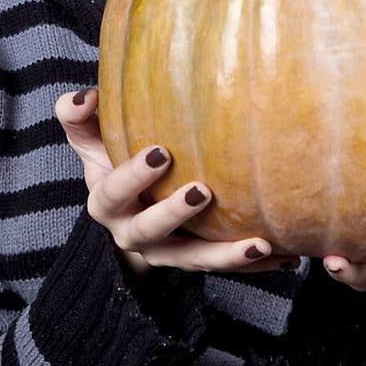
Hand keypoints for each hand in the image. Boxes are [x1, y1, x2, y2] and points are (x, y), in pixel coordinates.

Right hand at [54, 87, 298, 275]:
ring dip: (227, 256)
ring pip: (194, 260)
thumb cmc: (113, 161)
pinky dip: (256, 266)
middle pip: (152, 231)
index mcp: (107, 203)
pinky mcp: (194, 262)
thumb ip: (78, 117)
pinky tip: (287, 258)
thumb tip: (82, 97)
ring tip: (261, 243)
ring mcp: (166, 253)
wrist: (126, 212)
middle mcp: (133, 234)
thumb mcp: (91, 142)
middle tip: (204, 191)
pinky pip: (225, 268)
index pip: (114, 191)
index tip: (161, 151)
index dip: (133, 174)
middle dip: (175, 213)